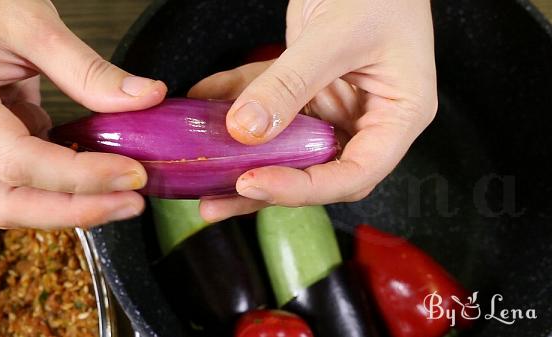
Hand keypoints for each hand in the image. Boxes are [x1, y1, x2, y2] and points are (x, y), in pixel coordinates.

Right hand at [0, 0, 166, 228]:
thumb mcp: (30, 24)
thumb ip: (86, 69)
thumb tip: (147, 97)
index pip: (17, 161)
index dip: (80, 177)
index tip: (133, 172)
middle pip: (10, 201)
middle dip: (77, 210)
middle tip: (134, 202)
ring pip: (17, 200)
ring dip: (74, 206)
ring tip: (126, 197)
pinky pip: (29, 181)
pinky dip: (68, 186)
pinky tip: (104, 176)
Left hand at [189, 0, 436, 221]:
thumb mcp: (335, 37)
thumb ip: (290, 83)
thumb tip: (246, 129)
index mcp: (397, 117)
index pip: (353, 175)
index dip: (303, 189)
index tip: (253, 183)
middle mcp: (366, 119)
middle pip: (316, 171)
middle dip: (267, 188)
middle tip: (219, 200)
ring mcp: (335, 105)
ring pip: (288, 148)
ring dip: (244, 159)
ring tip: (203, 180)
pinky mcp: (308, 87)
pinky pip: (269, 105)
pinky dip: (236, 104)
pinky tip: (203, 105)